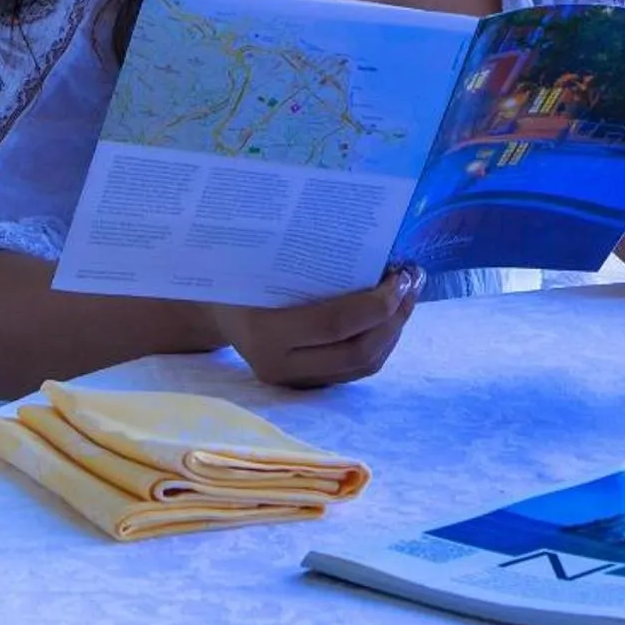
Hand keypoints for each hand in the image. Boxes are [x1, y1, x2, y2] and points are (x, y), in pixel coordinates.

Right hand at [207, 265, 422, 388]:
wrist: (212, 307)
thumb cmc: (240, 272)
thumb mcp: (262, 259)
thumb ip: (310, 257)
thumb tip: (375, 240)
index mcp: (264, 331)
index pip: (336, 324)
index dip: (378, 302)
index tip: (401, 273)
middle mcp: (278, 365)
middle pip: (358, 352)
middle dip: (395, 317)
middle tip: (412, 282)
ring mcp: (292, 381)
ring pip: (363, 366)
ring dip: (395, 330)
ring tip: (408, 295)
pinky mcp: (306, 384)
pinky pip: (355, 370)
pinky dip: (382, 342)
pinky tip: (392, 314)